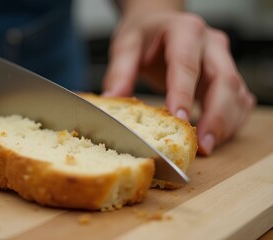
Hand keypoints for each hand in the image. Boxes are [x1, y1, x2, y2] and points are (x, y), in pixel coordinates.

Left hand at [103, 2, 254, 154]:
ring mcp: (223, 60)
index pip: (187, 64)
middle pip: (224, 80)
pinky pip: (239, 100)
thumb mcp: (126, 45)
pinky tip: (216, 136)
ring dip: (226, 124)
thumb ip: (120, 71)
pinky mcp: (227, 75)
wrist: (159, 23)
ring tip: (207, 147)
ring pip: (236, 93)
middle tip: (202, 146)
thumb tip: (112, 99)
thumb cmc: (145, 33)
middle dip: (216, 117)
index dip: (184, 93)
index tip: (179, 120)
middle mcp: (211, 44)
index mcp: (185, 31)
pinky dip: (231, 121)